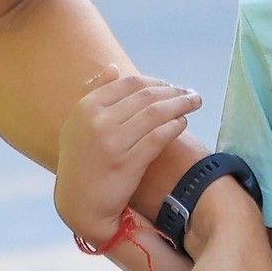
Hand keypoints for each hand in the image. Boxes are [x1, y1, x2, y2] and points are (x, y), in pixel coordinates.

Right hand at [56, 67, 199, 247]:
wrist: (79, 203)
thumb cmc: (81, 161)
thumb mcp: (77, 124)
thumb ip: (94, 93)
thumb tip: (113, 67)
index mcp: (86, 107)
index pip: (130, 83)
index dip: (156, 82)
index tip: (171, 86)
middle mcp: (98, 121)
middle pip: (147, 96)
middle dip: (174, 91)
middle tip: (191, 93)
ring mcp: (112, 143)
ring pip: (156, 113)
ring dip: (181, 105)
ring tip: (194, 103)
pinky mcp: (127, 164)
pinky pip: (158, 137)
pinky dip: (174, 127)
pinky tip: (183, 124)